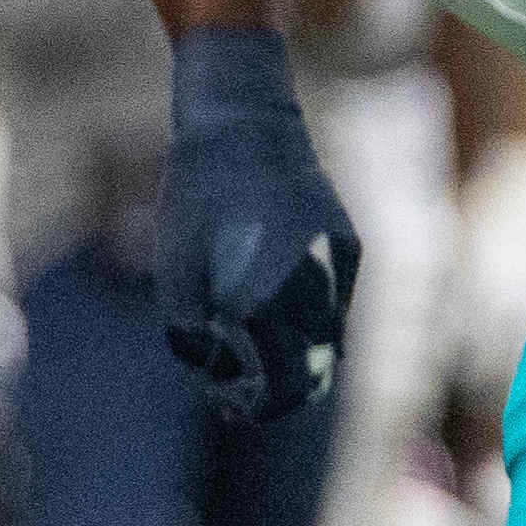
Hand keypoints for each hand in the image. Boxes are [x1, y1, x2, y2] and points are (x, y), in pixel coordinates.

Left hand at [159, 23, 359, 420]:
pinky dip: (311, 319)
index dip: (253, 404)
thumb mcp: (175, 273)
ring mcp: (340, 266)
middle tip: (239, 392)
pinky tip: (275, 305)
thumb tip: (216, 368)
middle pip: (314, 375)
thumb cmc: (194, 196)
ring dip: (298, 358)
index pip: (279, 385)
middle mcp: (315, 287)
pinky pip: (339, 303)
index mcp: (267, 299)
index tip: (225, 401)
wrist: (243, 121)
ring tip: (255, 350)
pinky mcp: (350, 245)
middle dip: (280, 394)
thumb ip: (193, 334)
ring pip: (332, 343)